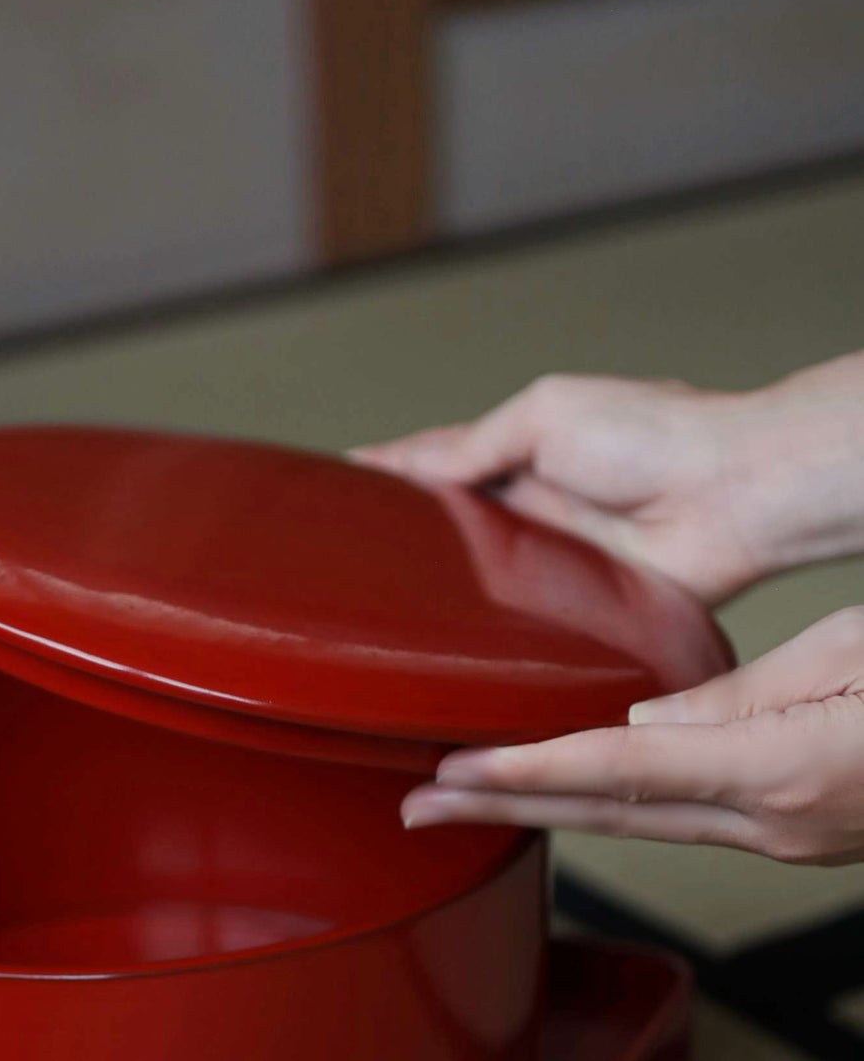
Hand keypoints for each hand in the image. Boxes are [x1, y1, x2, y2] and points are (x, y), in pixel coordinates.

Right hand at [352, 355, 863, 604]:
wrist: (729, 495)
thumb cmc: (656, 436)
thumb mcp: (545, 413)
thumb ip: (474, 443)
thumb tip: (411, 469)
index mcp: (519, 452)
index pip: (435, 465)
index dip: (386, 478)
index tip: (331, 492)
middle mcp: (528, 510)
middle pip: (445, 531)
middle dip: (398, 543)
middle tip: (336, 559)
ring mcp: (547, 562)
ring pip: (471, 584)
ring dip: (433, 593)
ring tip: (367, 607)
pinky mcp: (571, 610)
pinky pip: (515, 627)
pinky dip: (481, 633)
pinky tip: (438, 646)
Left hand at [401, 608, 863, 864]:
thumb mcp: (859, 655)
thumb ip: (745, 697)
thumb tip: (646, 726)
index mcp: (789, 771)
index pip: (624, 774)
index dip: (525, 776)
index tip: (450, 776)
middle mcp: (778, 822)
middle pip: (611, 815)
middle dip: (504, 811)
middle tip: (415, 807)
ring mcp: (790, 840)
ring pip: (641, 825)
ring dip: (549, 814)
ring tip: (466, 801)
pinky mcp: (800, 833)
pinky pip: (686, 820)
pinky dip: (616, 810)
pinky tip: (572, 797)